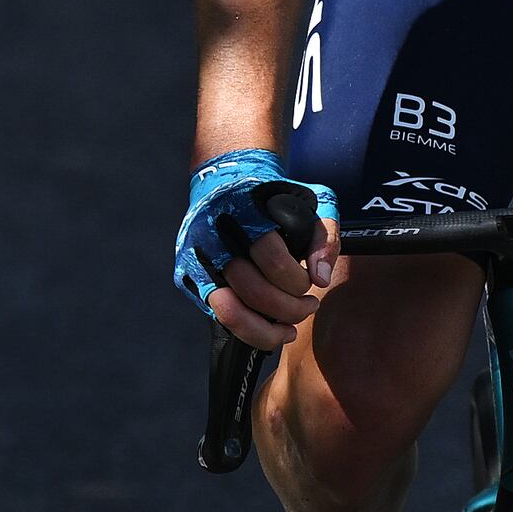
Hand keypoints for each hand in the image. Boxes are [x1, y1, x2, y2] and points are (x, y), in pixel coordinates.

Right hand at [176, 150, 339, 344]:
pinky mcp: (188, 276)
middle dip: (289, 308)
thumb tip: (321, 279)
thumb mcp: (309, 203)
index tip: (311, 283)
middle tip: (308, 306)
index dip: (297, 280)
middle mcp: (215, 236)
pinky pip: (217, 314)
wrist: (223, 181)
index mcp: (244, 212)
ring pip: (229, 310)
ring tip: (289, 329)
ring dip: (266, 330)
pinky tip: (268, 329)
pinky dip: (246, 329)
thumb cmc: (271, 199)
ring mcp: (197, 258)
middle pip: (254, 290)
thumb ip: (324, 238)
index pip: (272, 258)